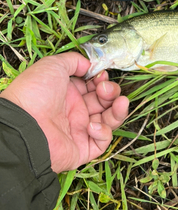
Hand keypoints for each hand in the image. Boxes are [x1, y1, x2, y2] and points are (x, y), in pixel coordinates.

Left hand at [0, 53, 128, 172]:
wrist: (24, 125)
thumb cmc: (35, 93)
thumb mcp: (53, 65)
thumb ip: (74, 60)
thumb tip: (88, 65)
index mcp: (67, 93)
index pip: (93, 87)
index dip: (102, 81)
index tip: (102, 76)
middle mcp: (74, 111)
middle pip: (104, 102)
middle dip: (111, 93)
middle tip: (106, 89)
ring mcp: (78, 130)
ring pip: (108, 121)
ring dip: (118, 111)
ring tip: (120, 103)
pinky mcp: (82, 148)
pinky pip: (102, 142)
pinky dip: (103, 132)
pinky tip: (92, 125)